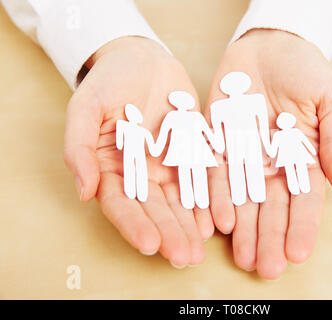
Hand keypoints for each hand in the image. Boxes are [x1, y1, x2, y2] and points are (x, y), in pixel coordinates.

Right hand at [63, 36, 213, 266]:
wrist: (142, 58)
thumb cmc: (110, 81)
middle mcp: (140, 173)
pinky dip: (207, 200)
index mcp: (111, 168)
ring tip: (201, 249)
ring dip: (189, 226)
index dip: (134, 225)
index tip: (149, 244)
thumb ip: (79, 148)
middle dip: (169, 234)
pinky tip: (216, 220)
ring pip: (180, 202)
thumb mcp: (86, 107)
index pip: (121, 204)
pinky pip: (200, 180)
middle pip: (155, 210)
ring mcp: (166, 165)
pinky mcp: (191, 152)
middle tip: (185, 257)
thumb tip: (83, 192)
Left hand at [204, 29, 331, 278]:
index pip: (304, 201)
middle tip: (266, 269)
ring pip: (243, 201)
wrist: (270, 45)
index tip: (299, 254)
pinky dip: (217, 198)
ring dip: (243, 230)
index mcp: (303, 159)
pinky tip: (219, 223)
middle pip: (271, 209)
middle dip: (269, 239)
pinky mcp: (218, 144)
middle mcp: (273, 165)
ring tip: (244, 259)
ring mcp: (245, 157)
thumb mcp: (331, 101)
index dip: (302, 228)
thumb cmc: (306, 71)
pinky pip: (215, 176)